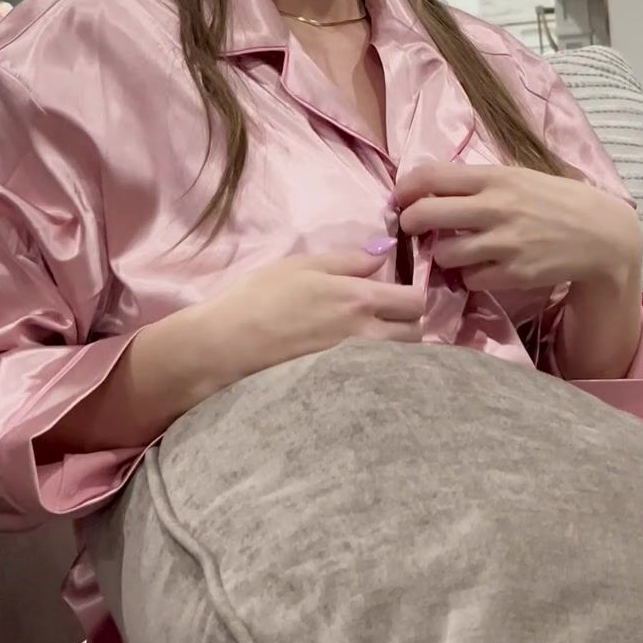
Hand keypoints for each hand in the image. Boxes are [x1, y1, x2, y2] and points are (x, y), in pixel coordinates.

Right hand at [204, 245, 425, 385]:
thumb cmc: (259, 298)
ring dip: (396, 348)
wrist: (225, 346)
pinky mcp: (341, 388)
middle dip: (409, 324)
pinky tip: (356, 364)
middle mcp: (366, 335)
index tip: (397, 293)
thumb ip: (348, 261)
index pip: (415, 300)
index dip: (412, 294)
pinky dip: (377, 371)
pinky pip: (376, 378)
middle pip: (416, 333)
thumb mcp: (301, 265)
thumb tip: (382, 254)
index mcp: (359, 299)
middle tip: (387, 318)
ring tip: (372, 341)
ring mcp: (355, 367)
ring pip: (400, 359)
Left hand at [394, 161, 642, 296]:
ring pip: (444, 254)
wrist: (602, 234)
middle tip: (414, 229)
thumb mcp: (518, 177)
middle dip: (411, 224)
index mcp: (494, 177)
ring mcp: (504, 243)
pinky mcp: (514, 274)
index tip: (400, 199)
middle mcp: (495, 207)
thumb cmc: (555, 201)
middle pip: (425, 216)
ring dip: (444, 255)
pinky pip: (470, 279)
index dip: (405, 188)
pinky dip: (471, 276)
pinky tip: (485, 267)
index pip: (430, 176)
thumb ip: (478, 183)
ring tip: (459, 251)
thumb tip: (429, 188)